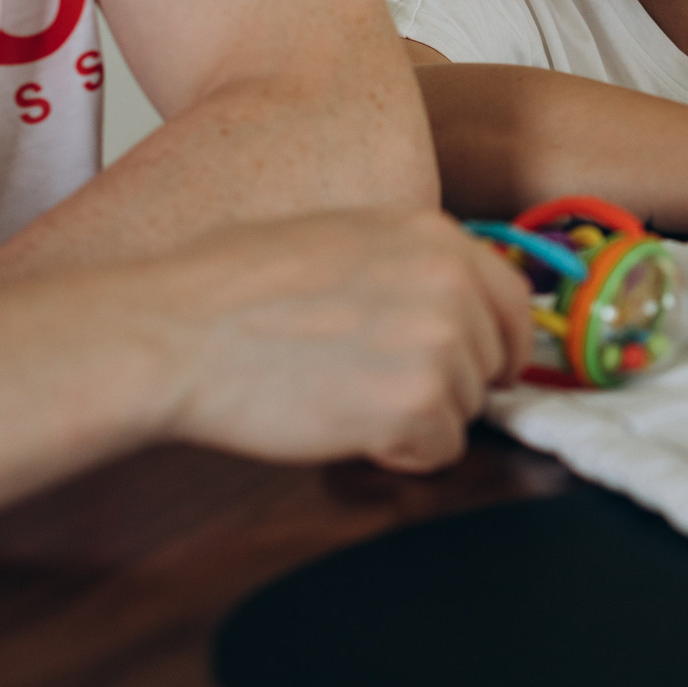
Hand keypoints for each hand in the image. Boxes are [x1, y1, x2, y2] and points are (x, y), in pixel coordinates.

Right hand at [155, 209, 535, 472]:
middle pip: (492, 358)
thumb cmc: (229, 287)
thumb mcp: (339, 236)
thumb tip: (452, 297)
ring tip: (346, 397)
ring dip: (417, 417)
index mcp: (433, 234)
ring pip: (466, 407)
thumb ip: (406, 262)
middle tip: (379, 385)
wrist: (175, 334)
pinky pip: (441, 450)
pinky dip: (402, 452)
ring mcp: (437, 342)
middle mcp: (450, 282)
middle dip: (448, 381)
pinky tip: (349, 428)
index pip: (512, 298)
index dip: (499, 341)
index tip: (488, 366)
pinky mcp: (413, 404)